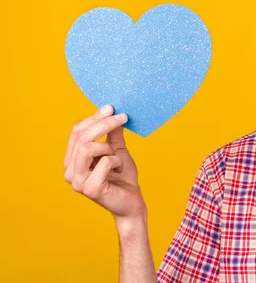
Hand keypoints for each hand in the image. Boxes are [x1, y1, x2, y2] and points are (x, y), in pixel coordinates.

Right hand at [64, 105, 145, 221]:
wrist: (132, 202)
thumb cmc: (123, 178)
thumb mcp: (118, 150)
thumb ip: (113, 133)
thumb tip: (112, 111)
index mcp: (73, 160)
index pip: (76, 131)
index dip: (94, 117)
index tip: (112, 107)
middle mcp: (70, 171)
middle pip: (82, 137)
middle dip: (104, 123)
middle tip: (123, 117)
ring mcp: (77, 181)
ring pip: (87, 148)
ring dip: (108, 146)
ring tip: (118, 155)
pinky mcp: (89, 189)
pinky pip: (104, 162)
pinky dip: (117, 161)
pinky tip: (120, 169)